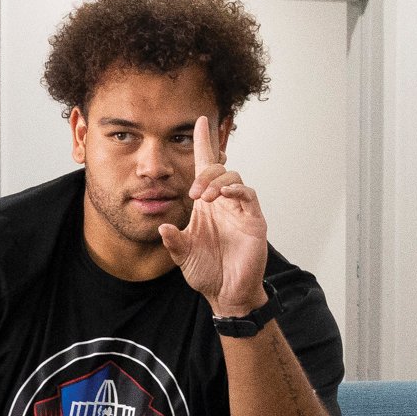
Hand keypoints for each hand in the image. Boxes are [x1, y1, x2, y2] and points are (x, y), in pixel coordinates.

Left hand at [156, 114, 270, 316]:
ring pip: (234, 178)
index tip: (199, 121)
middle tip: (194, 193)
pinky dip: (236, 191)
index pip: (206, 167)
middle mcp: (224, 202)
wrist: (226, 293)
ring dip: (218, 181)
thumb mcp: (183, 255)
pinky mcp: (254, 221)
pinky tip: (223, 196)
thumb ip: (173, 241)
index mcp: (206, 204)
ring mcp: (240, 210)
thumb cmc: (207, 272)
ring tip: (205, 198)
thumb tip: (162, 228)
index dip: (203, 144)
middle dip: (206, 172)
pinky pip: (248, 196)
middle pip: (219, 169)